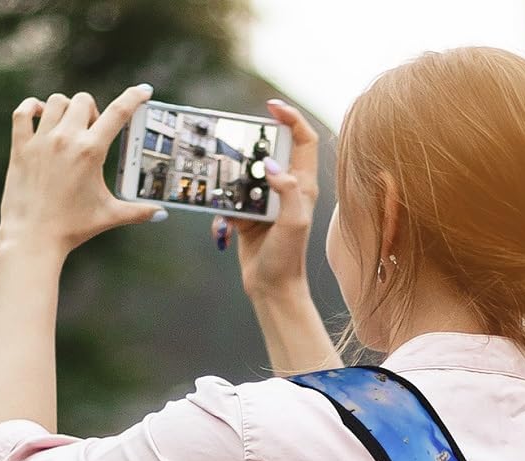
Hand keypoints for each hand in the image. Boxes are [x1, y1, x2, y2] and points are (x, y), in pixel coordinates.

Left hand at [0, 85, 163, 256]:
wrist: (34, 238)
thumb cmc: (73, 228)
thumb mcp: (109, 216)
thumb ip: (138, 212)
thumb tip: (161, 214)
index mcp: (91, 152)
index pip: (118, 113)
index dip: (134, 98)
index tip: (144, 90)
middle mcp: (66, 139)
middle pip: (84, 100)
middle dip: (92, 111)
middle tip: (92, 132)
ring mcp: (41, 140)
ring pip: (56, 101)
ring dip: (66, 108)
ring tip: (68, 128)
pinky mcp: (21, 146)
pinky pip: (24, 111)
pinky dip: (32, 108)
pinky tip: (40, 117)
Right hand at [213, 98, 318, 299]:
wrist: (272, 289)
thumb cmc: (288, 258)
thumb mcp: (293, 223)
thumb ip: (286, 190)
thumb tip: (270, 164)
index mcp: (303, 185)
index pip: (304, 140)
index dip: (291, 118)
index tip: (270, 106)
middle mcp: (286, 188)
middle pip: (269, 149)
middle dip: (251, 143)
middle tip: (235, 142)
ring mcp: (265, 200)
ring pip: (245, 171)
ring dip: (231, 174)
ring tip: (221, 179)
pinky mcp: (247, 214)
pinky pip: (230, 197)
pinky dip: (222, 205)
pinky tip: (223, 225)